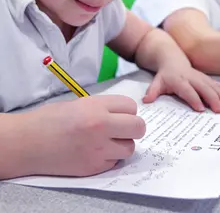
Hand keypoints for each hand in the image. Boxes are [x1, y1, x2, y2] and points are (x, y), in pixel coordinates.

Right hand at [24, 95, 144, 176]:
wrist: (27, 144)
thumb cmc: (50, 120)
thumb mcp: (80, 104)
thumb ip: (104, 108)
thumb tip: (125, 114)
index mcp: (96, 107)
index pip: (131, 106)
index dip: (127, 110)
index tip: (120, 114)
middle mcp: (100, 127)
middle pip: (138, 127)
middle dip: (133, 128)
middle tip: (123, 129)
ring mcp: (98, 149)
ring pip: (130, 148)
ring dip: (122, 145)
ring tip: (107, 142)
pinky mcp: (93, 167)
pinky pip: (114, 162)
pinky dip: (109, 158)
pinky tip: (95, 152)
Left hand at [143, 61, 219, 113]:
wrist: (172, 59)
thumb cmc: (164, 75)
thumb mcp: (156, 82)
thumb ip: (152, 92)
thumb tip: (146, 101)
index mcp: (179, 80)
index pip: (187, 91)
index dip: (194, 99)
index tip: (201, 109)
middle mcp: (192, 78)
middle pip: (204, 88)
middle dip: (213, 99)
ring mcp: (200, 77)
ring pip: (213, 86)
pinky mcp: (205, 78)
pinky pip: (216, 84)